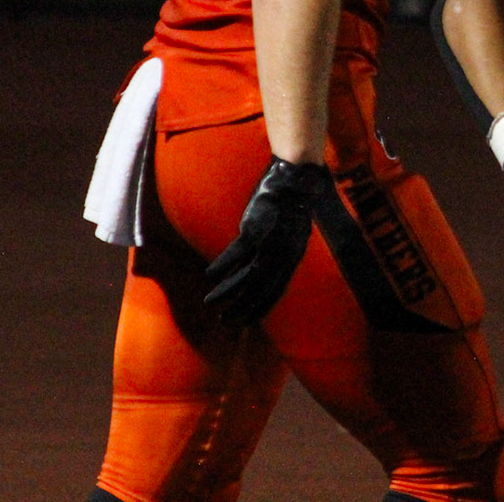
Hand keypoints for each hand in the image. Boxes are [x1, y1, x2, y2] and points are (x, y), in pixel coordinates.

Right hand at [203, 157, 333, 325]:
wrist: (293, 181)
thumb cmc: (292, 206)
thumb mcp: (294, 234)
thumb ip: (284, 254)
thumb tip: (271, 270)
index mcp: (293, 257)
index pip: (277, 291)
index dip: (261, 308)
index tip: (247, 322)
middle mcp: (283, 255)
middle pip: (260, 289)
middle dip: (242, 307)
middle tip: (225, 321)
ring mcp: (269, 243)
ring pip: (246, 277)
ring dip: (226, 292)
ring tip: (210, 303)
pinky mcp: (254, 229)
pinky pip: (235, 255)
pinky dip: (221, 267)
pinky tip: (209, 277)